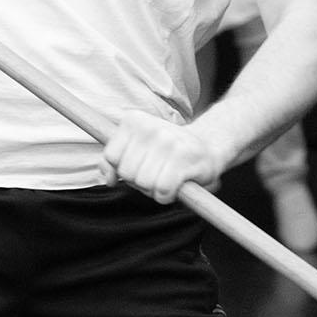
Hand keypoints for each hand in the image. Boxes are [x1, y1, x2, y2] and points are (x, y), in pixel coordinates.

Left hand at [101, 109, 221, 204]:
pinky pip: (162, 190)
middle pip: (127, 173)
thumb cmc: (168, 151)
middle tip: (156, 174)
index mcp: (133, 120)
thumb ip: (115, 161)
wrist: (208, 146)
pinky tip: (174, 188)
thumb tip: (109, 179)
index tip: (139, 167)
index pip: (111, 156)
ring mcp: (166, 141)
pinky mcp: (183, 158)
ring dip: (154, 190)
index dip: (123, 170)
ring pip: (143, 183)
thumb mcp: (136, 148)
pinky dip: (166, 196)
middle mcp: (149, 127)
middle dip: (139, 182)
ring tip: (166, 179)